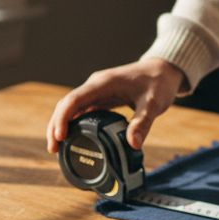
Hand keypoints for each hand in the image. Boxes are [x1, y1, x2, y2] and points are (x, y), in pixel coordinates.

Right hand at [46, 58, 186, 153]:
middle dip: (56, 125)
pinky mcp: (102, 99)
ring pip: (72, 108)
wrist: (165, 70)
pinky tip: (73, 139)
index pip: (74, 99)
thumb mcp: (154, 103)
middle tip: (53, 149)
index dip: (62, 118)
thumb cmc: (159, 83)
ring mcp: (97, 92)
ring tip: (57, 149)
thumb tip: (133, 145)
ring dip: (62, 126)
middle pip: (66, 104)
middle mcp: (96, 86)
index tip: (59, 136)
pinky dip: (74, 125)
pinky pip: (82, 111)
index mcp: (103, 83)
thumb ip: (143, 122)